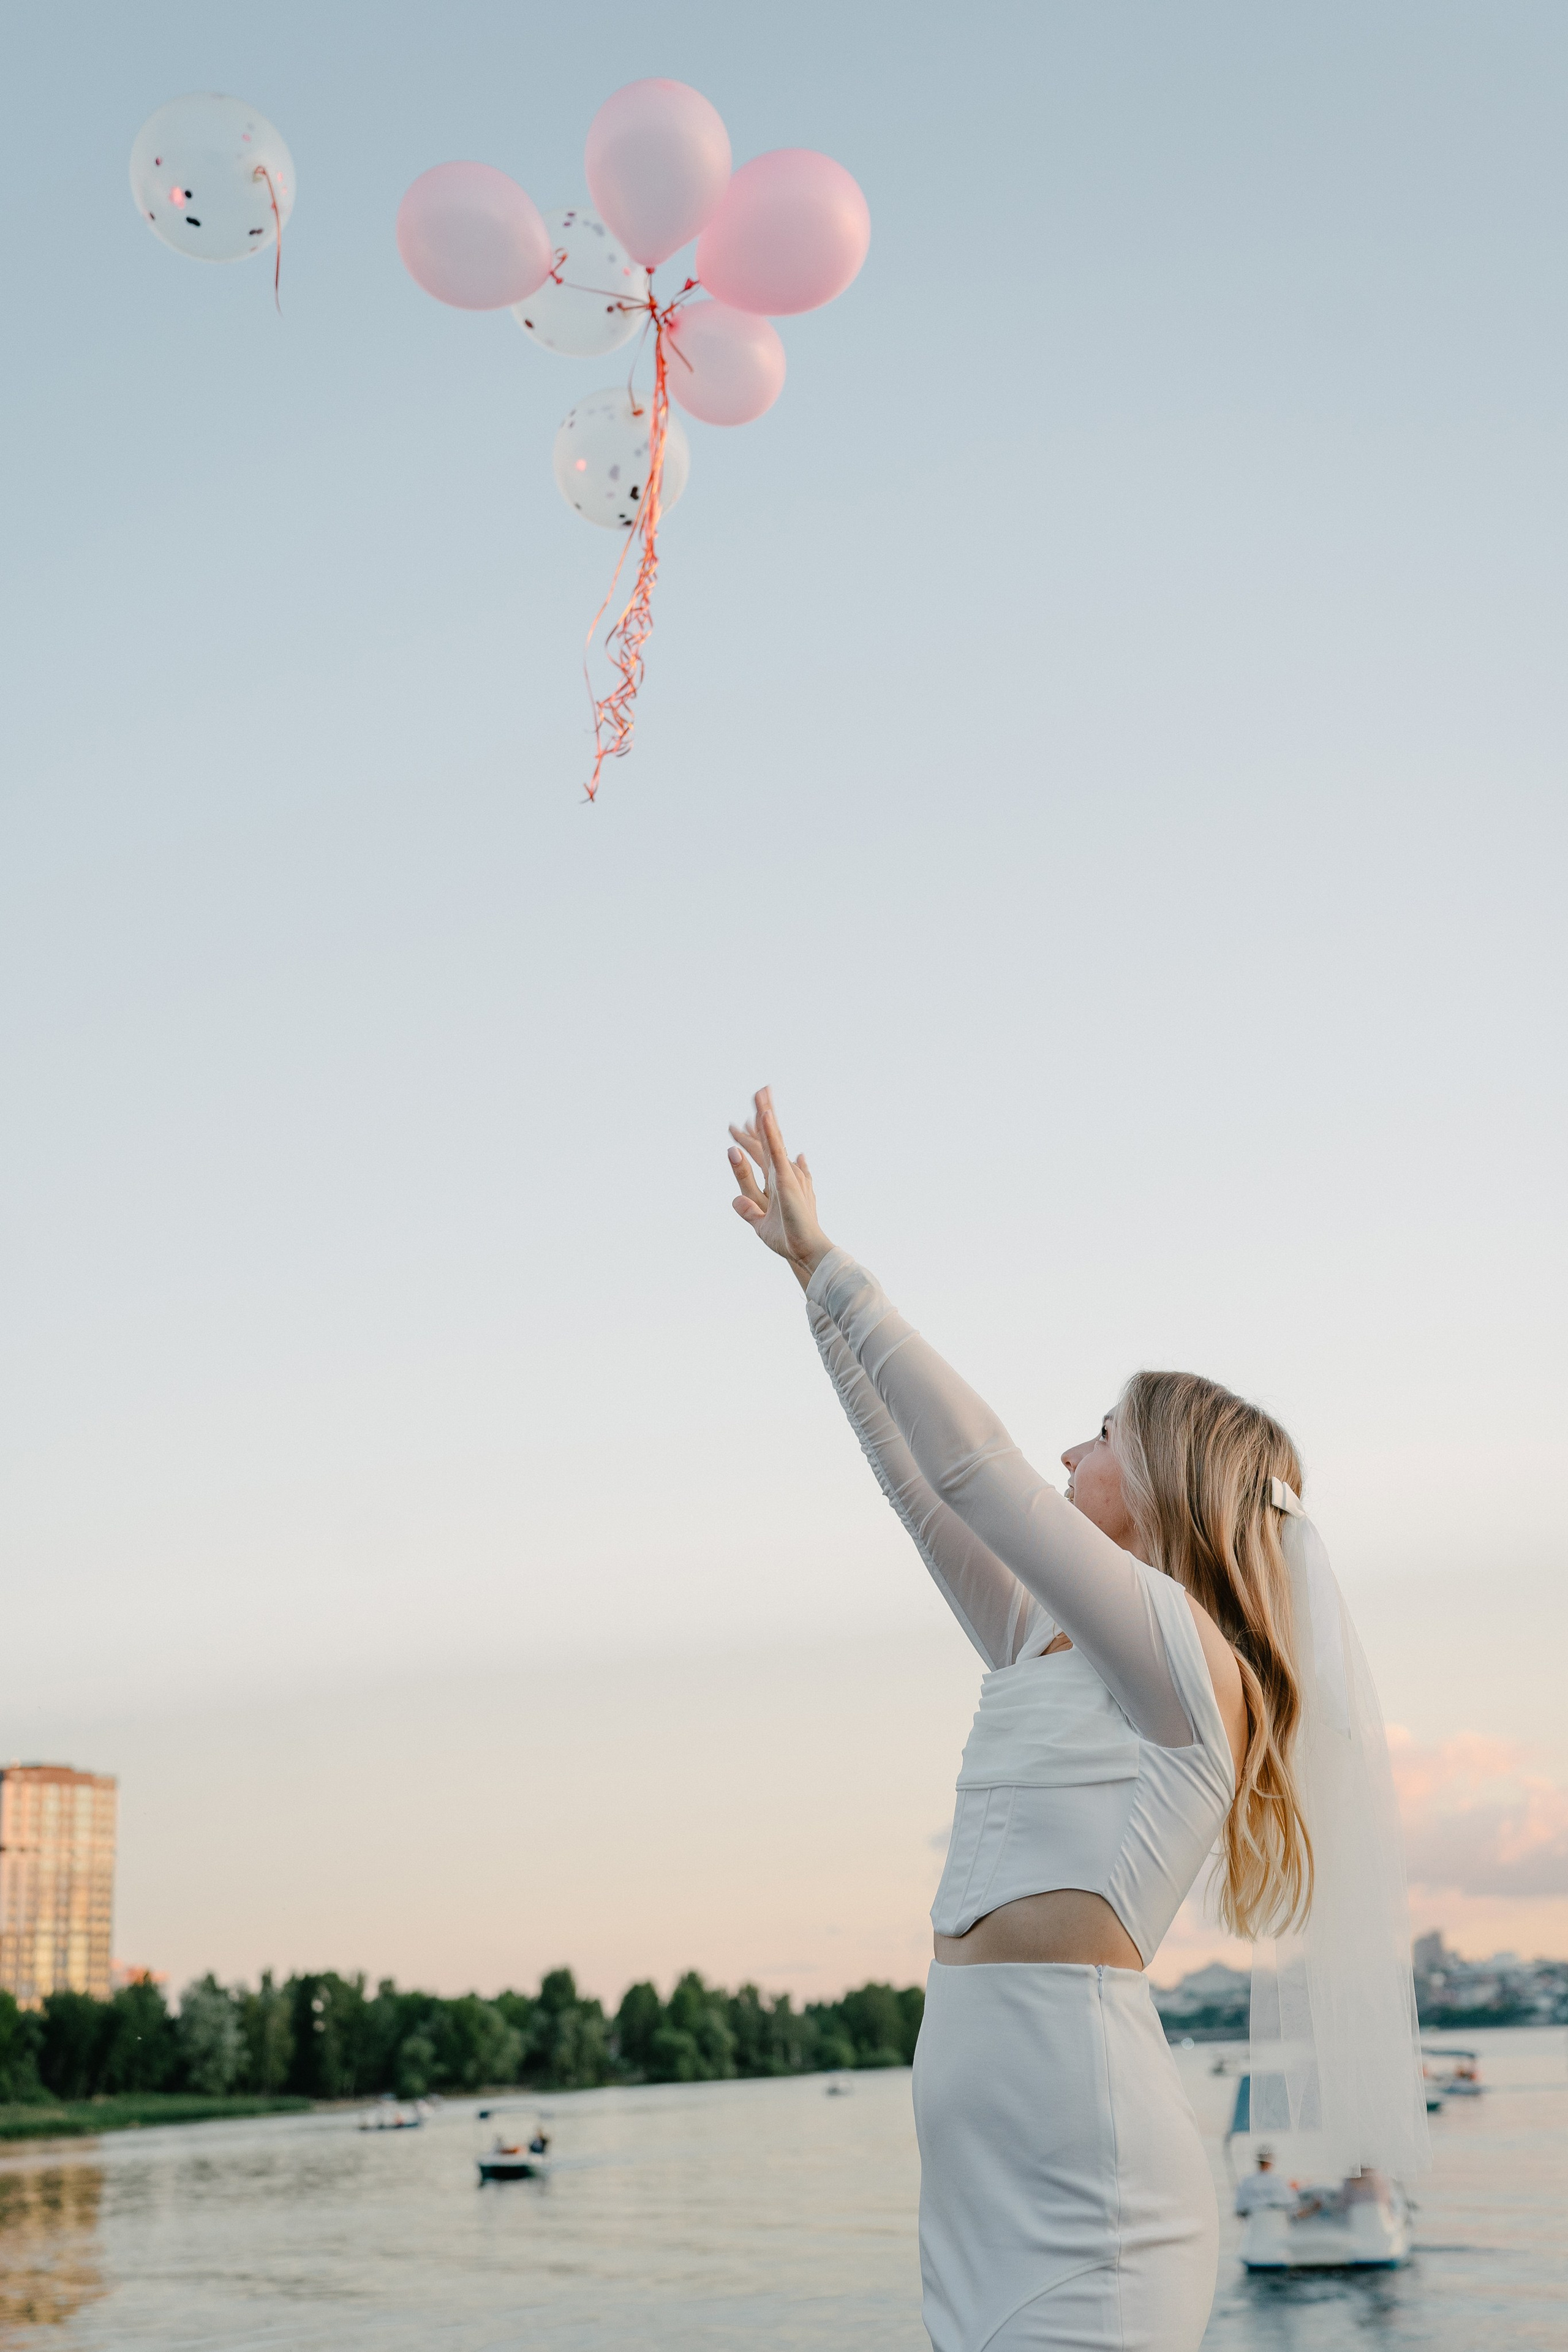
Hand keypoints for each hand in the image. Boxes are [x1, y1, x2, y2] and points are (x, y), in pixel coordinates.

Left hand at [728, 1087, 834, 1289]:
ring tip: (762, 1092)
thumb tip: (735, 1199)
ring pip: (773, 1139)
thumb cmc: (787, 1238)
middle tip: (762, 1089)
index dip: (757, 1131)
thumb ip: (747, 1208)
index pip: (764, 1149)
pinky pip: (775, 1153)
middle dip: (764, 1112)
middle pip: (771, 1137)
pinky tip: (765, 1117)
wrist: (804, 1251)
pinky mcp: (785, 1181)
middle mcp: (782, 1172)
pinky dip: (770, 1134)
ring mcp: (784, 1174)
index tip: (753, 1112)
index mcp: (776, 1179)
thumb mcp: (758, 1222)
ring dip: (766, 1114)